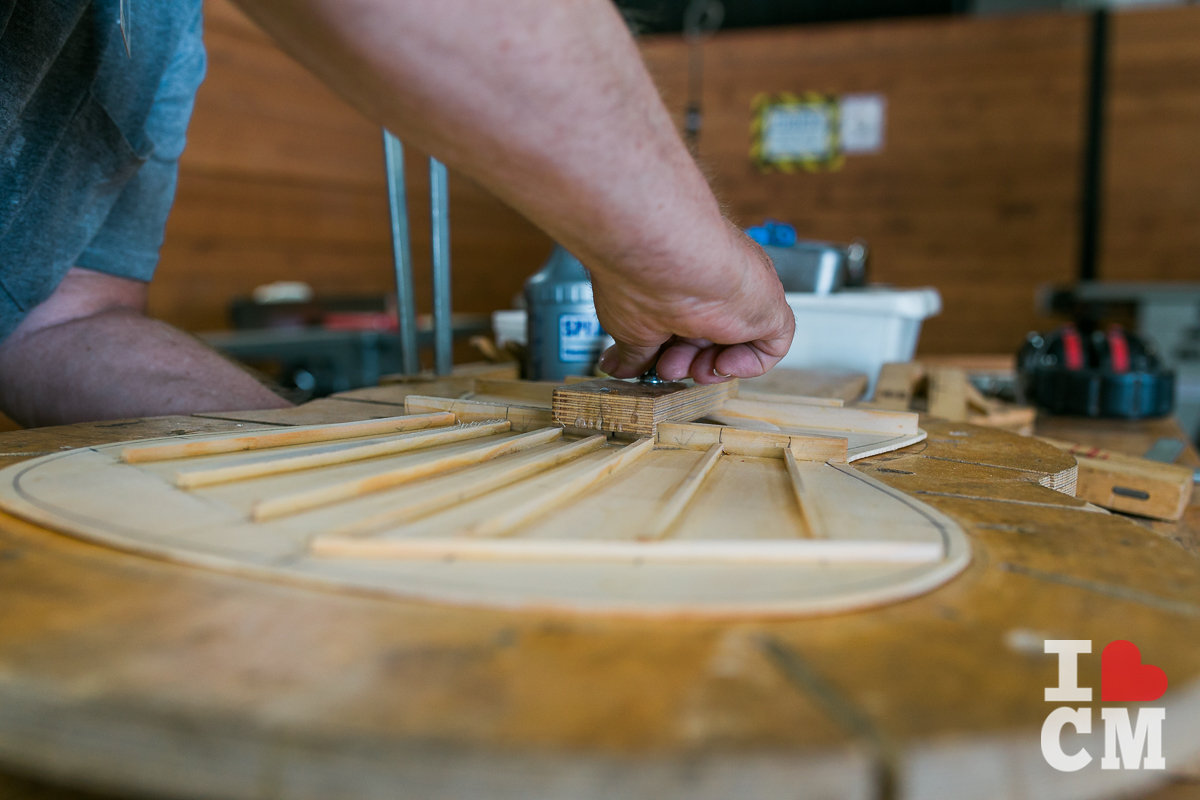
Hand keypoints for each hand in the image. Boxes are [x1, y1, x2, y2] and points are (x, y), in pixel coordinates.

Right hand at [592, 222, 794, 383]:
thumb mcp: (628, 324)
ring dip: (709, 366)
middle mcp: (712, 284)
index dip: (664, 349)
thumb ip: (632, 349)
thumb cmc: (639, 277)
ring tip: (690, 367)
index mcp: (679, 281)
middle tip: (667, 368)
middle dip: (683, 361)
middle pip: (705, 336)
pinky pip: (771, 347)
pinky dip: (749, 365)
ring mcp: (741, 296)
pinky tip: (722, 362)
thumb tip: (621, 368)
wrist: (666, 256)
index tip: (646, 360)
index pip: (679, 322)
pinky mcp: (768, 309)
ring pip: (734, 344)